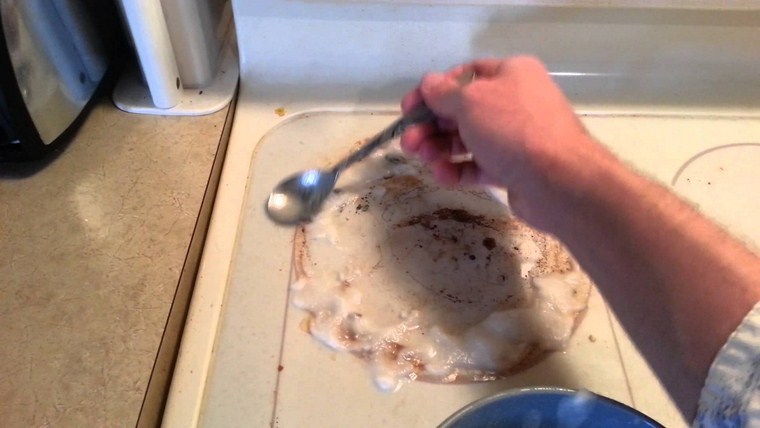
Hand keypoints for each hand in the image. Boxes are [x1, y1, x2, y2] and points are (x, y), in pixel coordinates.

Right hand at [400, 56, 608, 229]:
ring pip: (468, 140)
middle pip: (462, 110)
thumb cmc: (514, 129)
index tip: (410, 107)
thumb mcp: (471, 102)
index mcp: (511, 74)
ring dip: (440, 148)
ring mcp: (515, 138)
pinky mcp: (514, 169)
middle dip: (431, 126)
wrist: (560, 181)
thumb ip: (444, 93)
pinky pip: (479, 165)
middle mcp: (515, 102)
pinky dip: (458, 169)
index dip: (435, 90)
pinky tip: (442, 175)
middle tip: (409, 142)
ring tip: (422, 159)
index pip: (465, 75)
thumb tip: (429, 83)